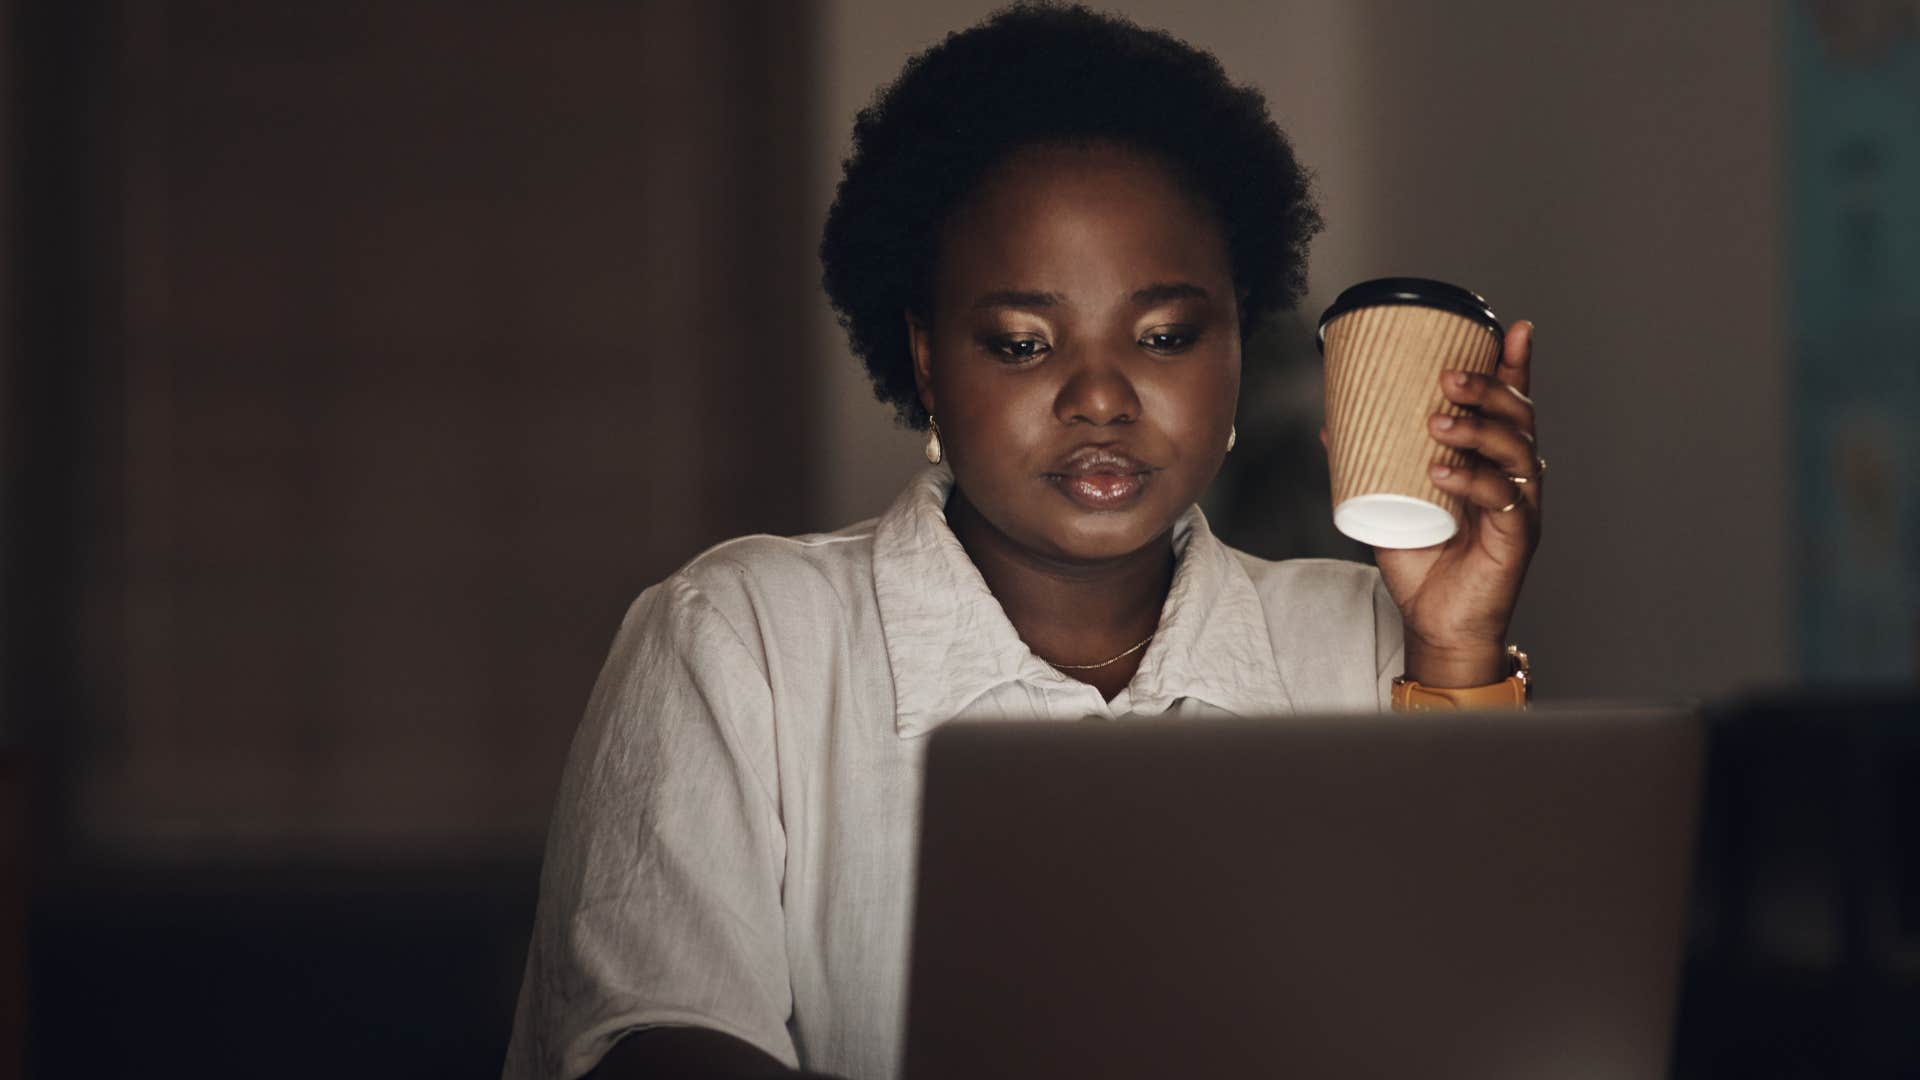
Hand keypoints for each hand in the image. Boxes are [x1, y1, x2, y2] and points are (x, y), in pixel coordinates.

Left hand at [1371, 320, 1542, 686]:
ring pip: (1517, 452)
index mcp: (1492, 461)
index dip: (1516, 366)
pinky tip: (1442, 472)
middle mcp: (1516, 477)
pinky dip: (1473, 481)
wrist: (1435, 621)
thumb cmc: (1422, 561)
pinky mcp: (1518, 537)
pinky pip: (1505, 499)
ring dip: (1478, 429)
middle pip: (1519, 419)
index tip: (1514, 328)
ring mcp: (1521, 506)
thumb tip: (1329, 423)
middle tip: (1448, 377)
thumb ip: (1367, 463)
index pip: (1511, 405)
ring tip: (1437, 421)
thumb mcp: (1388, 501)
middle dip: (1489, 389)